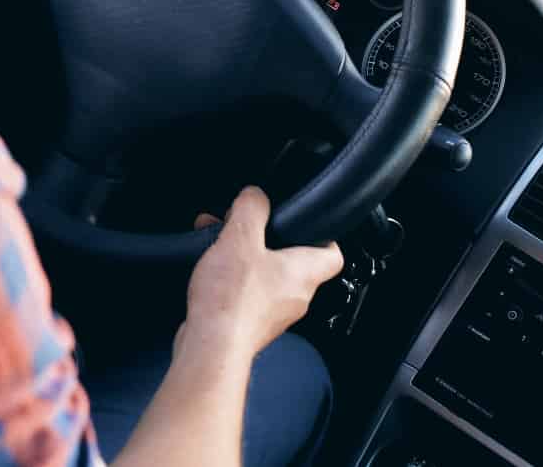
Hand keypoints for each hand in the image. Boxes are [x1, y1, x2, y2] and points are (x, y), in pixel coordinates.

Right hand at [178, 187, 342, 363]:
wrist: (211, 348)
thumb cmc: (232, 301)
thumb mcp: (240, 238)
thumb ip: (251, 208)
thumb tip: (255, 195)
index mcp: (304, 273)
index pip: (333, 253)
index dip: (323, 234)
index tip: (306, 222)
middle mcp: (295, 296)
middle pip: (292, 262)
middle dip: (266, 240)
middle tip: (246, 227)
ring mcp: (273, 314)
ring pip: (266, 276)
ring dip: (244, 257)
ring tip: (218, 243)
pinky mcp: (250, 325)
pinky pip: (247, 294)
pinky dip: (231, 278)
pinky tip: (209, 270)